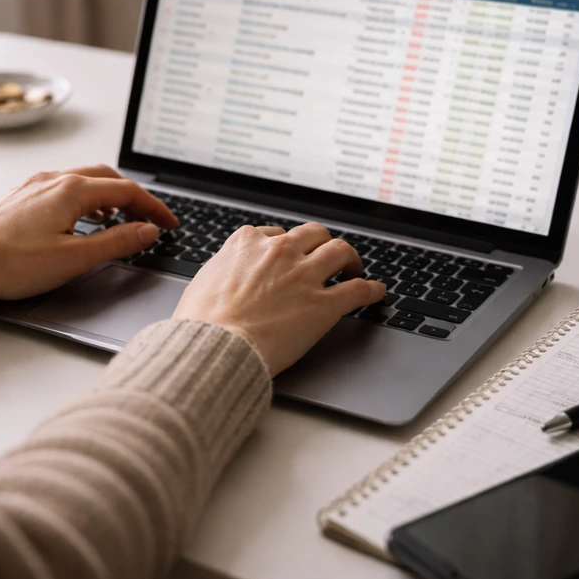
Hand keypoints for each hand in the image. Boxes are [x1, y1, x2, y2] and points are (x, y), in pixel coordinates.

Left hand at [0, 165, 177, 299]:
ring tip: (121, 219)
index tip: (169, 224)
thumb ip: (117, 242)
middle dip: (134, 198)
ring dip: (109, 196)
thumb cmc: (11, 263)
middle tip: (150, 220)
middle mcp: (54, 180)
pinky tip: (82, 219)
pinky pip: (64, 188)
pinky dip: (85, 199)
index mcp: (72, 190)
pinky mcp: (21, 196)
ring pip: (85, 181)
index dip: (154, 208)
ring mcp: (35, 185)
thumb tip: (147, 231)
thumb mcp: (75, 258)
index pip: (128, 191)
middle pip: (108, 179)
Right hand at [172, 223, 385, 375]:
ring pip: (340, 251)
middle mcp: (279, 252)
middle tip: (328, 255)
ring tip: (354, 268)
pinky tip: (377, 292)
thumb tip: (227, 276)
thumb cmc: (201, 322)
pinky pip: (358, 289)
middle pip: (314, 234)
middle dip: (323, 243)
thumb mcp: (203, 281)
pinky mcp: (323, 305)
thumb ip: (224, 270)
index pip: (276, 234)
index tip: (291, 254)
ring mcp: (303, 276)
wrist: (214, 345)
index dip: (287, 245)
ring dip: (350, 259)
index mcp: (247, 243)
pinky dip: (372, 289)